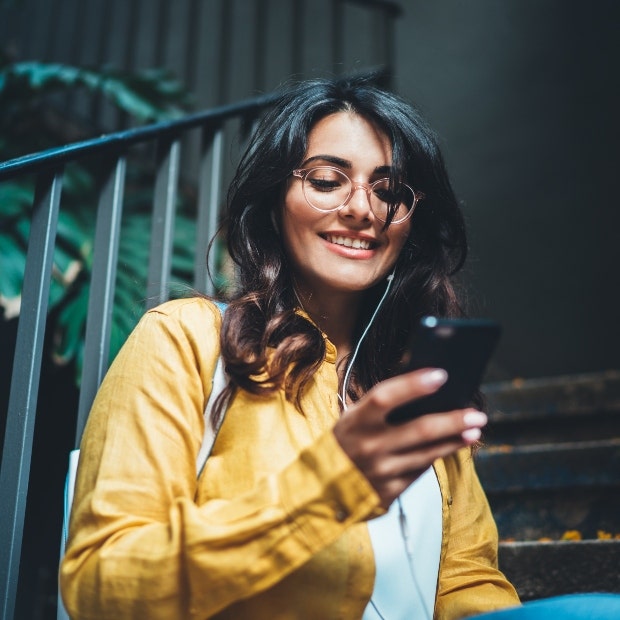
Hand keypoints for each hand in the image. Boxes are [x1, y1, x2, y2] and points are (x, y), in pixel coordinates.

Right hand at [332, 368, 486, 507]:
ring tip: (474, 429)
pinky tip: (451, 446)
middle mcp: (368, 446)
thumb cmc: (344, 443)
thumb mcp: (352, 419)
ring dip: (455, 441)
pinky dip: (437, 456)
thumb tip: (423, 386)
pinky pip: (420, 472)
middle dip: (453, 420)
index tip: (441, 375)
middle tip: (477, 414)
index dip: (413, 385)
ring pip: (427, 454)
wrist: (321, 489)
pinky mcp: (389, 493)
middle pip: (419, 429)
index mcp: (355, 421)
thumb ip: (380, 406)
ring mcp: (380, 472)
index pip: (385, 397)